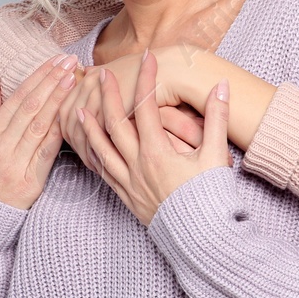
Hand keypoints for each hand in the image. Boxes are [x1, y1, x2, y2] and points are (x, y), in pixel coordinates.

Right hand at [0, 54, 79, 209]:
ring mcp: (14, 162)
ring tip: (72, 79)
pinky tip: (70, 116)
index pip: (17, 98)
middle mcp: (1, 144)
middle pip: (30, 107)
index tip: (54, 61)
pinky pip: (45, 152)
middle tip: (69, 62)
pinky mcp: (28, 180)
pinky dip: (58, 133)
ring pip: (38, 125)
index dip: (37, 77)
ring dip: (57, 100)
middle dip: (51, 81)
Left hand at [75, 50, 230, 225]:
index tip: (147, 58)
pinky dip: (91, 155)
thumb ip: (216, 119)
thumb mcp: (216, 156)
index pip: (147, 106)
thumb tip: (220, 87)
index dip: (146, 79)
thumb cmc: (211, 198)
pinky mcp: (126, 197)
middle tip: (102, 74)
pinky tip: (87, 146)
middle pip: (115, 123)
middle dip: (107, 96)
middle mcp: (138, 165)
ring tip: (78, 108)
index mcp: (158, 153)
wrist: (202, 239)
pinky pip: (102, 172)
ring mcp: (129, 182)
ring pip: (100, 149)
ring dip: (88, 126)